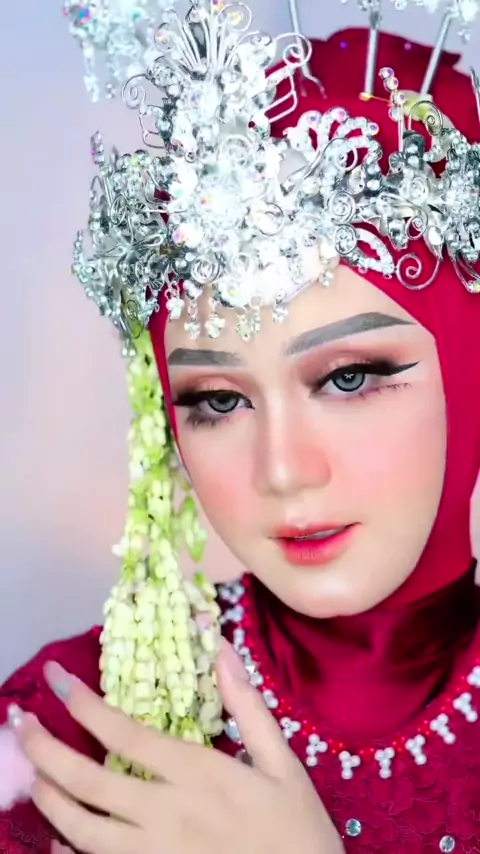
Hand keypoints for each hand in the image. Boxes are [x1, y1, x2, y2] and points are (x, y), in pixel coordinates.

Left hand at [14, 641, 343, 853]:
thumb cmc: (298, 829)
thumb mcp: (283, 762)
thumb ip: (248, 706)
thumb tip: (220, 649)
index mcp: (199, 774)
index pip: (125, 733)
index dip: (85, 704)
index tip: (57, 680)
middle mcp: (167, 813)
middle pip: (89, 781)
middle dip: (45, 749)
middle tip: (19, 723)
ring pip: (83, 830)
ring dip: (50, 799)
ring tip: (33, 774)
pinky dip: (69, 852)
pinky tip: (56, 839)